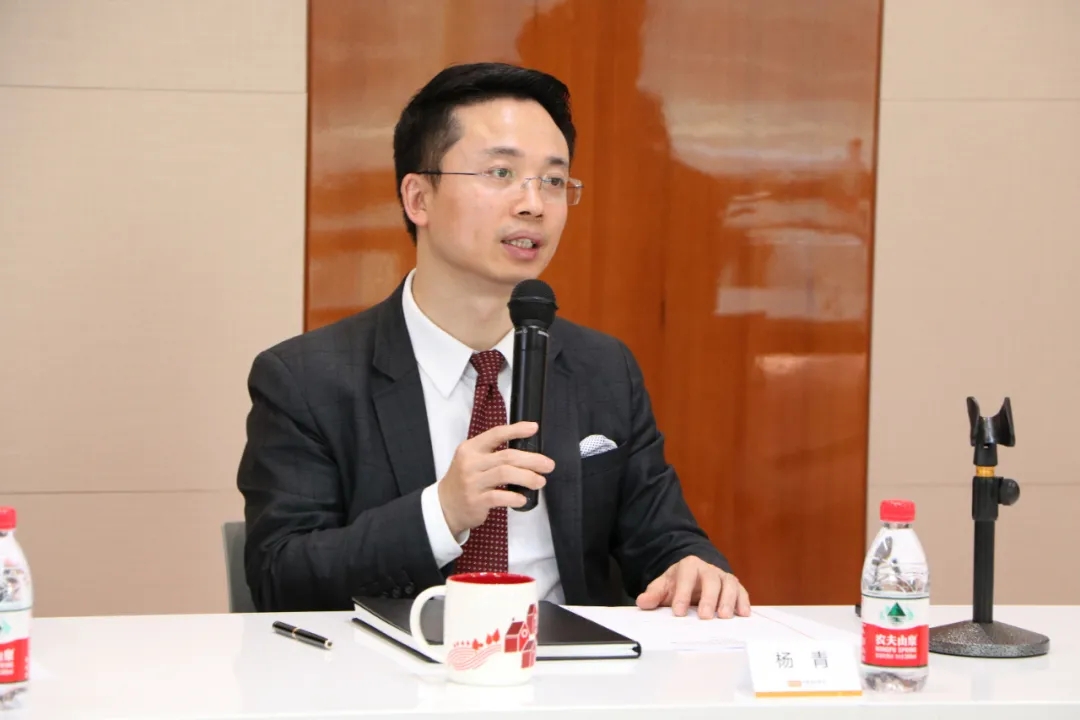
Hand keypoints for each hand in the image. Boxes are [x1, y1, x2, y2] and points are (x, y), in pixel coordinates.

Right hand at [438, 421, 553, 536]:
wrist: (445, 506)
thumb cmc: (465, 480)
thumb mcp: (472, 460)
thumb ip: (493, 454)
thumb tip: (527, 452)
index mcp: (471, 448)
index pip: (496, 434)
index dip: (516, 430)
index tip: (534, 428)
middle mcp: (470, 463)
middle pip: (507, 456)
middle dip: (532, 460)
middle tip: (548, 465)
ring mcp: (472, 482)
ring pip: (505, 474)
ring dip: (527, 477)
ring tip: (540, 482)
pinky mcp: (475, 501)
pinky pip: (499, 497)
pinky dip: (515, 497)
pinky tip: (523, 499)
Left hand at [635, 556, 750, 618]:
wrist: (694, 574)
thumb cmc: (679, 583)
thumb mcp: (664, 586)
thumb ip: (654, 594)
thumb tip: (642, 602)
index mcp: (689, 566)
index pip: (686, 577)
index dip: (682, 594)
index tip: (678, 612)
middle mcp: (708, 569)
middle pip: (710, 580)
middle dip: (708, 598)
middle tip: (704, 616)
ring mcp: (723, 577)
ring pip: (728, 585)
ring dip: (727, 601)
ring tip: (724, 617)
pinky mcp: (734, 586)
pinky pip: (741, 592)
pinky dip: (743, 602)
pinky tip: (743, 614)